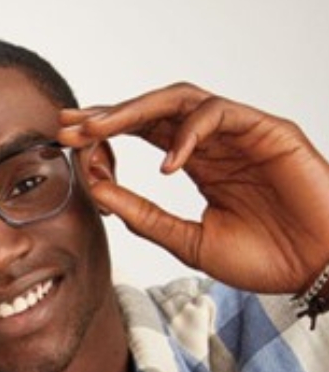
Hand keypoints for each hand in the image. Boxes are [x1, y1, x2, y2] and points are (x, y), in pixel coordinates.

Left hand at [58, 83, 328, 294]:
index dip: (105, 135)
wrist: (313, 272)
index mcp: (198, 164)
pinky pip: (220, 116)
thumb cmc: (262, 258)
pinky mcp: (268, 131)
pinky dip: (187, 133)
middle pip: (154, 110)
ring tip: (98, 130)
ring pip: (182, 100)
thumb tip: (98, 194)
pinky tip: (166, 166)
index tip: (68, 143)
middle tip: (68, 124)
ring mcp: (241, 133)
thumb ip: (145, 217)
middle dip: (108, 115)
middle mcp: (215, 143)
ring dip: (135, 111)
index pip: (143, 135)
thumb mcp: (187, 242)